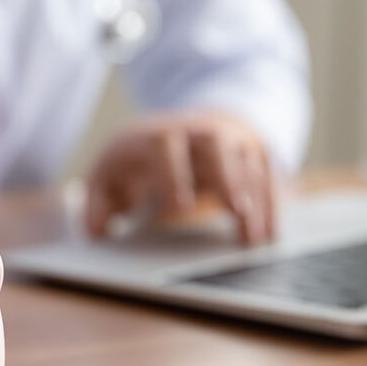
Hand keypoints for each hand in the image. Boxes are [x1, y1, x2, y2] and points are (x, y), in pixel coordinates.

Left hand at [85, 111, 276, 243]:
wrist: (182, 128)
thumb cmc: (138, 162)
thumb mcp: (109, 175)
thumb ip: (97, 203)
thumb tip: (95, 232)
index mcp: (152, 136)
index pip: (163, 145)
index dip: (172, 173)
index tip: (180, 206)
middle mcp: (194, 131)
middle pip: (214, 142)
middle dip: (227, 174)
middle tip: (236, 209)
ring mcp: (227, 140)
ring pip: (246, 159)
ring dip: (254, 196)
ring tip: (254, 237)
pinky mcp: (251, 153)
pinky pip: (268, 173)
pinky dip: (271, 202)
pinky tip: (269, 232)